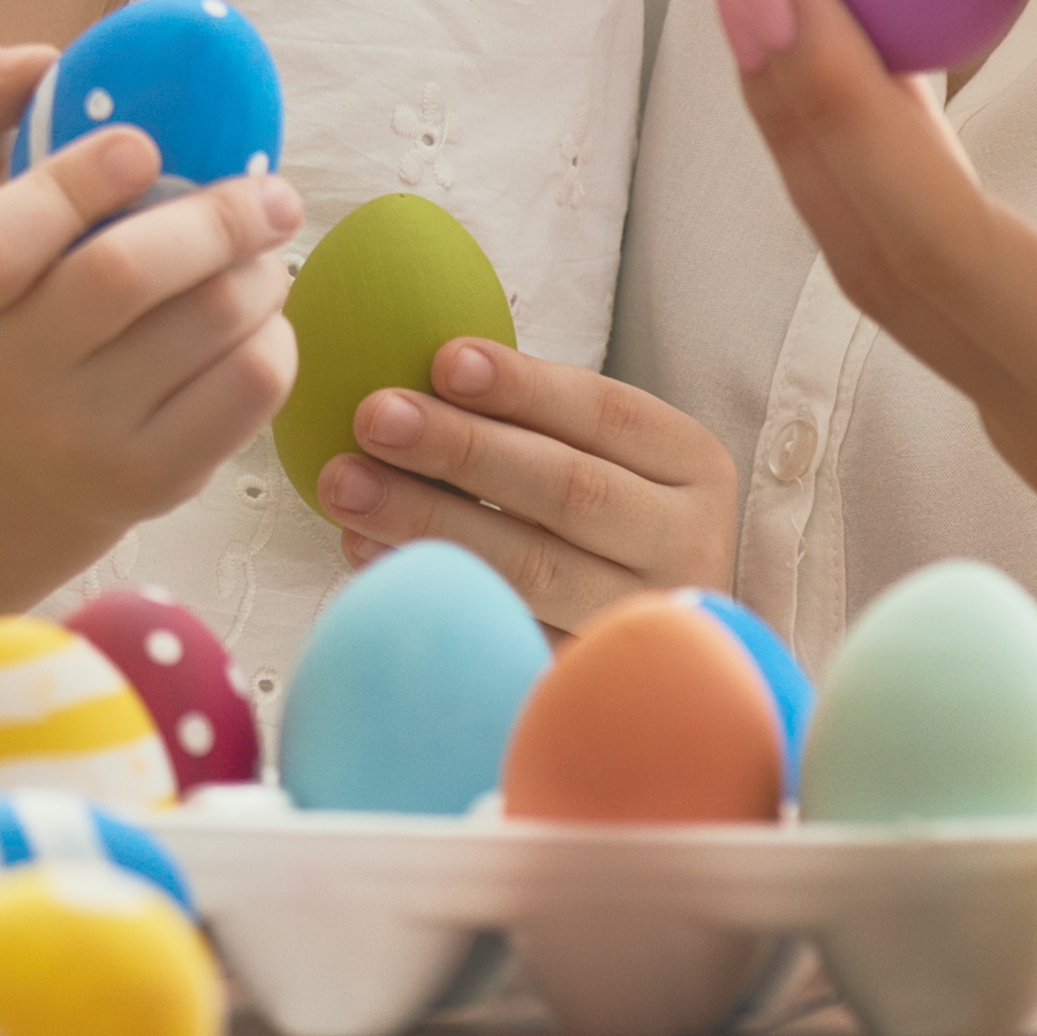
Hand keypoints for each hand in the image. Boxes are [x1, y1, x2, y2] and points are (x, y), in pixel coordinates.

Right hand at [0, 122, 303, 548]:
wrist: (15, 448)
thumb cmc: (12, 287)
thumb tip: (39, 61)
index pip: (0, 240)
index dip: (78, 180)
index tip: (144, 145)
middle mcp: (3, 374)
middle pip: (124, 276)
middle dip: (218, 217)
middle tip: (270, 194)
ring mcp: (77, 438)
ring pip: (209, 325)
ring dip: (260, 271)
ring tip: (261, 253)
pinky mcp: (151, 481)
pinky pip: (250, 385)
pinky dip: (274, 334)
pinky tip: (253, 321)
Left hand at [316, 340, 735, 626]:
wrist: (655, 648)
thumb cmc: (602, 514)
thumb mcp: (601, 454)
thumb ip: (532, 416)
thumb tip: (421, 369)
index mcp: (690, 464)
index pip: (606, 412)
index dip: (523, 387)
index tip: (443, 361)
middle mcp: (684, 542)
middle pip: (567, 489)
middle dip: (461, 449)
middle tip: (374, 418)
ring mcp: (640, 616)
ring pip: (531, 566)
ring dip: (427, 519)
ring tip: (346, 483)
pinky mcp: (589, 674)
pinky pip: (503, 627)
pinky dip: (432, 585)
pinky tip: (369, 553)